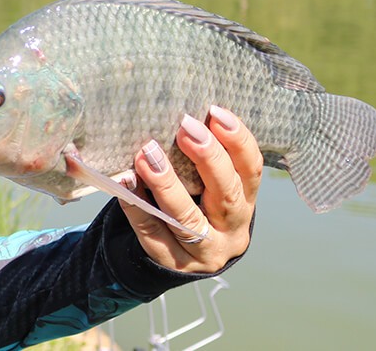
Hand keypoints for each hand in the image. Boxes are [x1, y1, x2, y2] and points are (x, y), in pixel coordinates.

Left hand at [120, 105, 261, 272]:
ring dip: (167, 185)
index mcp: (246, 203)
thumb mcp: (208, 185)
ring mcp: (203, 252)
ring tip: (146, 155)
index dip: (238, 142)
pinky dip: (137, 206)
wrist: (178, 253)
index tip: (215, 112)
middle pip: (227, 196)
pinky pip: (152, 233)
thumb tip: (183, 116)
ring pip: (188, 220)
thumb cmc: (194, 203)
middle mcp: (231, 230)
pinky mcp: (172, 262)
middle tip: (185, 128)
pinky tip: (124, 183)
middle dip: (208, 159)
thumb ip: (202, 158)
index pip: (251, 171)